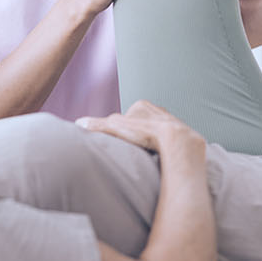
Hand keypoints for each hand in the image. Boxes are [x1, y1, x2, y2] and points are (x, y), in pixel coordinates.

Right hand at [75, 100, 205, 152]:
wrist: (178, 141)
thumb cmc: (147, 133)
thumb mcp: (116, 127)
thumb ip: (97, 125)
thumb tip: (78, 123)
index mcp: (142, 106)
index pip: (126, 118)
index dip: (121, 130)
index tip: (121, 141)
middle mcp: (158, 111)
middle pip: (142, 123)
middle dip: (137, 134)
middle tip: (134, 147)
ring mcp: (171, 122)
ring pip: (156, 131)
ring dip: (151, 140)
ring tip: (147, 152)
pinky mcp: (182, 135)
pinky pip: (169, 140)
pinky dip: (165, 146)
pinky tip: (161, 154)